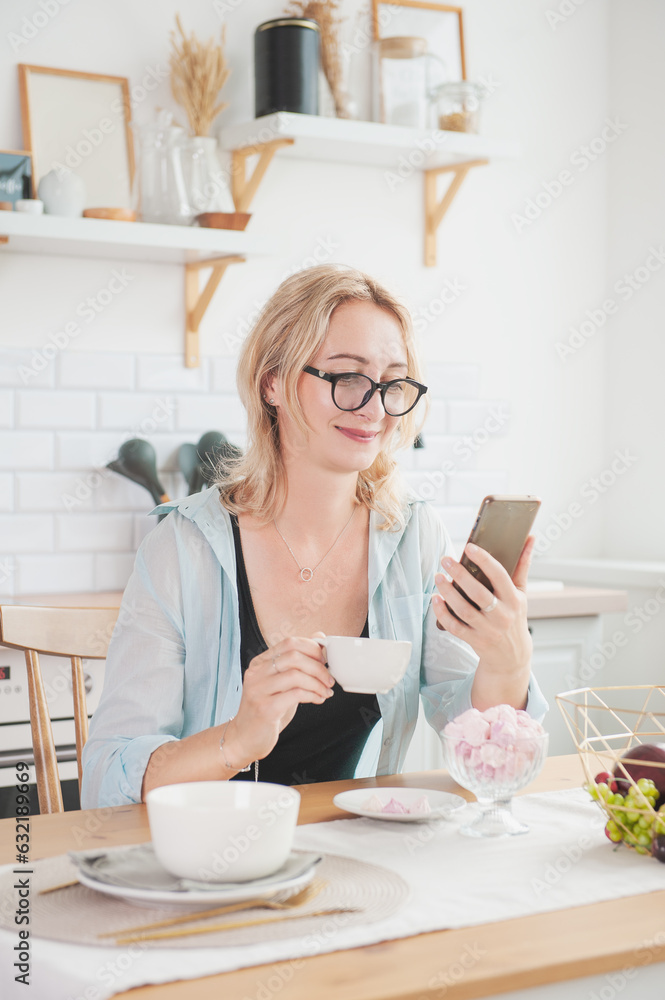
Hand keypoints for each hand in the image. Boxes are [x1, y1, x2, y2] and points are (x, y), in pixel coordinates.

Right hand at [225, 633, 333, 765]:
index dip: (312, 648)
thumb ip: (297, 662)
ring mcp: (258, 690)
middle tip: (329, 679)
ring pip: (295, 675)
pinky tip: (318, 699)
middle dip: (318, 667)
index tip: (325, 661)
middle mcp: (256, 673)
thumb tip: (319, 637)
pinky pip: (295, 694)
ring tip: (325, 691)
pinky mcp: (265, 709)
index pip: (289, 643)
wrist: (245, 739)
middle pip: (293, 656)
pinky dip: (312, 695)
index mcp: (259, 663)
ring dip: (317, 683)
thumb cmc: (267, 709)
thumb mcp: (281, 682)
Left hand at [431, 537, 534, 677]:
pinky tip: (435, 599)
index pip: (500, 576)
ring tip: (438, 576)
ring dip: (448, 592)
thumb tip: (530, 538)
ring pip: (464, 610)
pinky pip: (455, 627)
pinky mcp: (475, 641)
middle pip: (478, 593)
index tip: (469, 547)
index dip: (484, 560)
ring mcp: (488, 630)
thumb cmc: (514, 617)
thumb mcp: (521, 593)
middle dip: (460, 575)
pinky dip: (443, 613)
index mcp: (514, 600)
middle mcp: (502, 615)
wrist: (512, 656)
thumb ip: (522, 565)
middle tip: (446, 560)